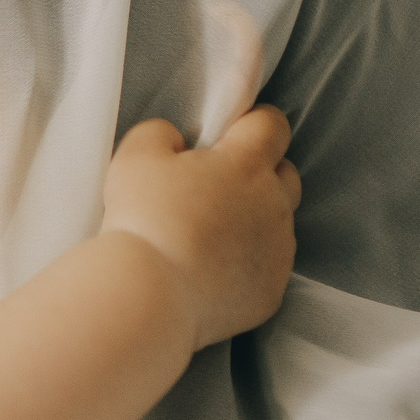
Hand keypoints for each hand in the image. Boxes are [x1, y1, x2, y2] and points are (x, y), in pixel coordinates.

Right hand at [99, 105, 298, 349]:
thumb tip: (174, 140)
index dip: (252, 122)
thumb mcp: (135, 158)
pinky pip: (265, 271)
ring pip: (275, 225)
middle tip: (214, 186)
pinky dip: (243, 268)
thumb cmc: (143, 225)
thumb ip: (160, 134)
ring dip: (249, 223)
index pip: (271, 125)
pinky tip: (207, 273)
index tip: (232, 132)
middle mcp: (272, 205)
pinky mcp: (271, 292)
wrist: (149, 297)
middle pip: (284, 174)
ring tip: (203, 238)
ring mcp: (276, 252)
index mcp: (246, 165)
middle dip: (258, 173)